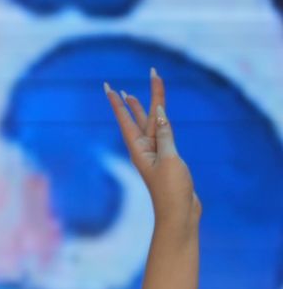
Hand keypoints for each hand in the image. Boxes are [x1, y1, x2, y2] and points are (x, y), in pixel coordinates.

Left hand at [105, 68, 198, 224]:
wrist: (180, 213)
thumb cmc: (172, 189)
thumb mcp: (169, 159)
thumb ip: (164, 135)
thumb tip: (160, 112)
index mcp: (139, 150)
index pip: (126, 120)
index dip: (118, 102)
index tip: (107, 87)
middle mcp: (144, 149)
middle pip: (143, 117)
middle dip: (139, 97)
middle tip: (143, 75)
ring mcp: (156, 154)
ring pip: (151, 124)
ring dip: (146, 107)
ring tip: (133, 92)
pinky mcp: (167, 159)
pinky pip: (163, 134)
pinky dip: (161, 122)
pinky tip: (158, 116)